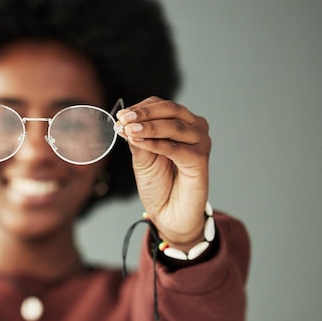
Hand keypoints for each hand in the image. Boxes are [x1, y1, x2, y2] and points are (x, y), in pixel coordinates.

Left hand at [116, 97, 210, 250]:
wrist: (168, 214)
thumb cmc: (158, 185)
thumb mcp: (142, 159)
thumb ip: (137, 140)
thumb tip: (125, 123)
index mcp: (180, 124)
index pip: (162, 106)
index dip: (141, 108)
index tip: (121, 115)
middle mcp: (194, 130)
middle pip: (171, 110)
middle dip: (144, 114)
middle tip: (124, 119)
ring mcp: (199, 143)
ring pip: (174, 127)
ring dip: (149, 127)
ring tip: (128, 130)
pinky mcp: (200, 160)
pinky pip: (176, 148)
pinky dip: (156, 144)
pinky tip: (139, 142)